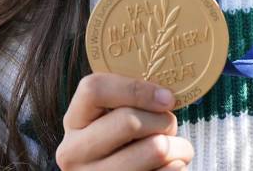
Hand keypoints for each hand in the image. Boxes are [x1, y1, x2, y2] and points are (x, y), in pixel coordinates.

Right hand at [55, 73, 193, 170]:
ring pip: (155, 149)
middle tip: (170, 125)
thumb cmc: (121, 144)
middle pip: (129, 121)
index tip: (166, 97)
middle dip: (163, 120)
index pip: (94, 90)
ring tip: (174, 147)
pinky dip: (178, 165)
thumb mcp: (110, 120)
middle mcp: (75, 152)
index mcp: (74, 123)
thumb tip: (164, 96)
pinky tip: (171, 165)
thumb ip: (129, 103)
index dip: (136, 88)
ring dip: (177, 146)